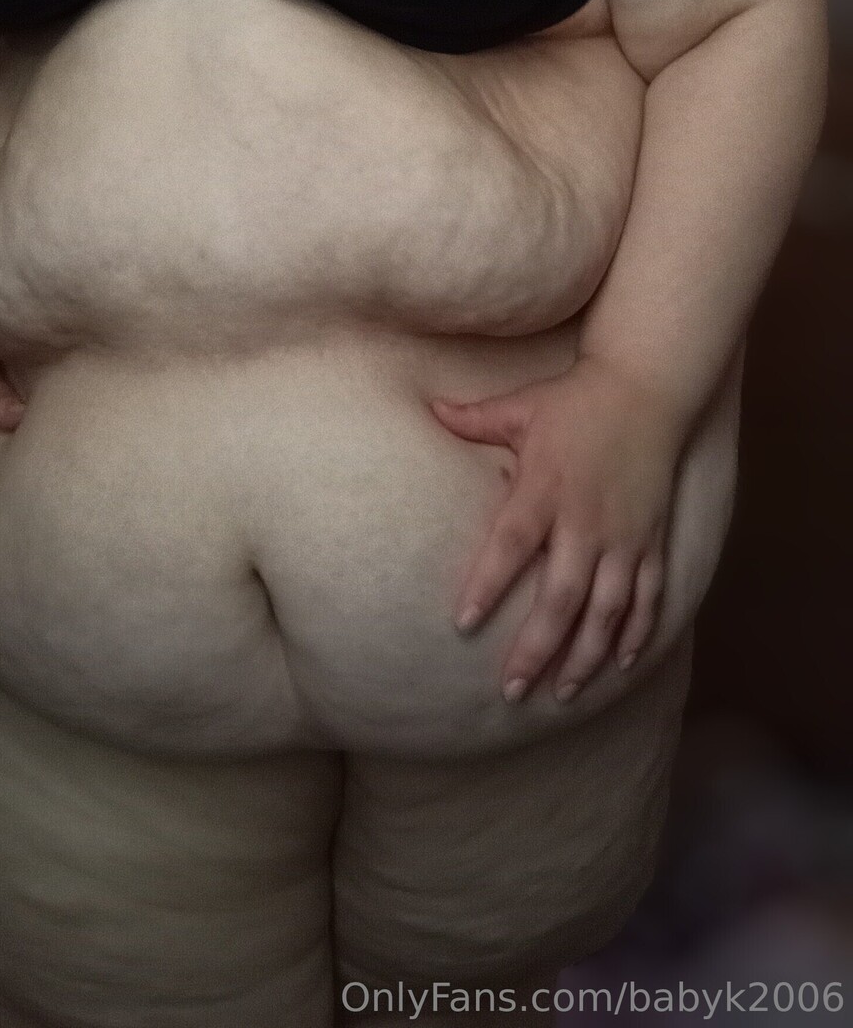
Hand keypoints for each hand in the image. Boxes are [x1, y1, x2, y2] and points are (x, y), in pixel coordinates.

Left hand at [430, 354, 686, 702]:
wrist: (648, 387)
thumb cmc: (576, 399)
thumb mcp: (520, 405)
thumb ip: (473, 419)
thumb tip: (427, 409)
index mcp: (546, 487)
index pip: (512, 544)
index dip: (489, 585)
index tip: (463, 623)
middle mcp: (586, 519)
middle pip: (561, 595)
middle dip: (538, 647)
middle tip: (511, 691)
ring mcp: (624, 534)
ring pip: (607, 610)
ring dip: (585, 656)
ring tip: (562, 695)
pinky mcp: (653, 539)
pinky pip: (648, 596)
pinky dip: (636, 633)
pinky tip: (619, 664)